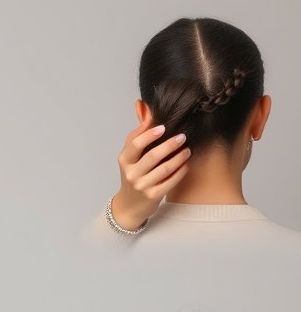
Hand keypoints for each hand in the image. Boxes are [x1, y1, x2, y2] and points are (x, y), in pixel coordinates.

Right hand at [110, 115, 190, 229]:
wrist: (130, 206)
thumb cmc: (133, 174)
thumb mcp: (130, 155)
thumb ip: (138, 131)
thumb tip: (143, 105)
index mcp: (124, 160)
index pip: (135, 144)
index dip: (150, 134)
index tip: (163, 127)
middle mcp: (131, 174)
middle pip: (153, 156)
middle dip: (170, 144)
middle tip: (183, 136)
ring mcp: (142, 186)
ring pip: (165, 168)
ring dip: (179, 157)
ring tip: (187, 150)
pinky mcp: (153, 196)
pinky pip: (170, 181)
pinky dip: (180, 171)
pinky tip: (186, 164)